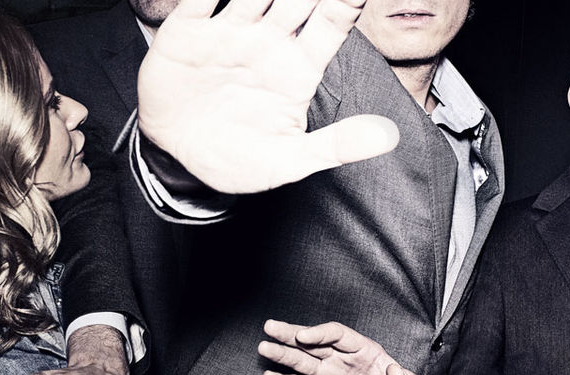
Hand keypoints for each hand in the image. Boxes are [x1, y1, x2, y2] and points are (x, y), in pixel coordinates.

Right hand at [137, 0, 398, 193]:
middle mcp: (269, 41)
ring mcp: (229, 32)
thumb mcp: (290, 161)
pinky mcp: (187, 31)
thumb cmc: (241, 160)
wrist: (182, 163)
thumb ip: (337, 145)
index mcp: (299, 67)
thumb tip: (388, 137)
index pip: (332, 24)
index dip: (347, 1)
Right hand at [259, 320, 432, 374]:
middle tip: (271, 328)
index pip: (338, 335)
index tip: (304, 337)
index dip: (320, 334)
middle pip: (314, 343)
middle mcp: (344, 360)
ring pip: (302, 362)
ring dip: (283, 356)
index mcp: (365, 351)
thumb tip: (395, 371)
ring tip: (264, 349)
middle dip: (292, 335)